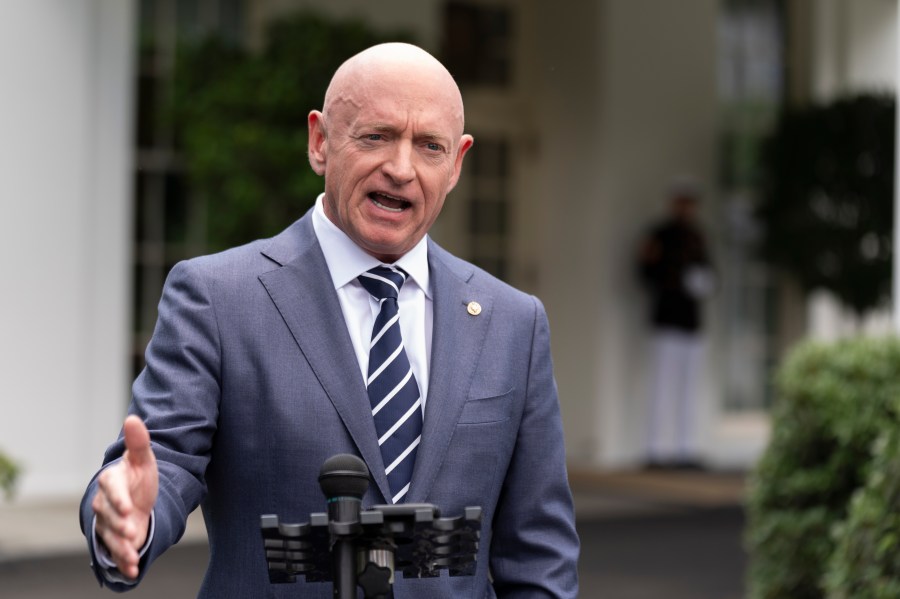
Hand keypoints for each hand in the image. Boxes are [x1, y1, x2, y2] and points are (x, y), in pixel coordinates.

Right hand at [92, 415, 158, 578]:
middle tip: (133, 531)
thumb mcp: (144, 459)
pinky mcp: (112, 539)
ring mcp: (106, 523)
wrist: (137, 497)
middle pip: (109, 516)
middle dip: (120, 525)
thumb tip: (132, 418)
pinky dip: (123, 562)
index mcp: (111, 481)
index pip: (111, 490)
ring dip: (121, 547)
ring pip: (110, 536)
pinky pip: (115, 552)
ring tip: (133, 555)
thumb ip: (139, 442)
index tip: (129, 508)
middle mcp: (104, 504)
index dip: (119, 499)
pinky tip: (132, 571)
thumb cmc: (139, 476)